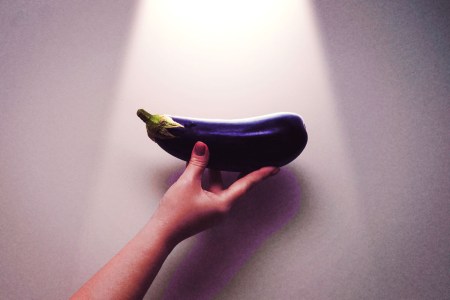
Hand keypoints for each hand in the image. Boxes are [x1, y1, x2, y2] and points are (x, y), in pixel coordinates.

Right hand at [151, 141, 278, 244]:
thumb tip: (203, 146)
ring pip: (221, 186)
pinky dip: (210, 178)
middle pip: (237, 185)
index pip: (246, 185)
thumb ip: (197, 163)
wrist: (161, 233)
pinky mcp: (203, 210)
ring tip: (224, 154)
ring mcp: (213, 210)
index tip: (275, 167)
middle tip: (256, 158)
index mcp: (223, 204)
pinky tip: (203, 166)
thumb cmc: (176, 211)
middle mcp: (221, 208)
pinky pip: (211, 190)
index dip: (260, 174)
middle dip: (244, 171)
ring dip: (221, 171)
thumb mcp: (188, 183)